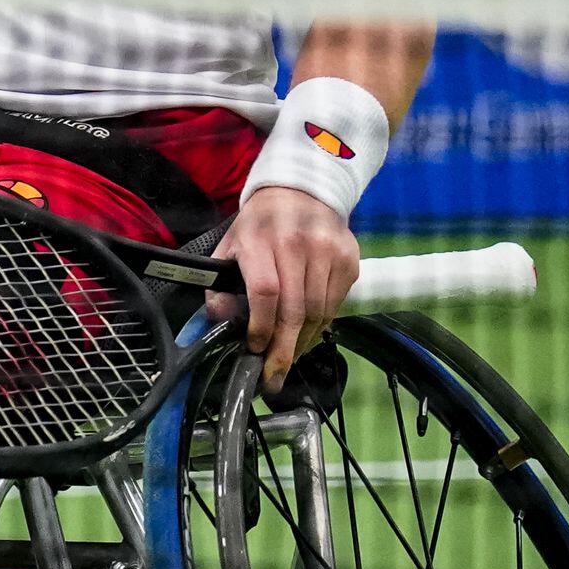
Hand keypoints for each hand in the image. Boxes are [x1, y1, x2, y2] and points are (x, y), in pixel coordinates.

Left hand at [210, 185, 357, 390]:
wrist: (301, 190)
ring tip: (289, 356)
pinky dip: (321, 325)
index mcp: (260, 239)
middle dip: (283, 351)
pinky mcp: (349, 258)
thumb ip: (219, 284)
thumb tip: (222, 321)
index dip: (261, 326)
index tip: (254, 349)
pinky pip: (335, 305)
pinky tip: (307, 332)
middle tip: (274, 378)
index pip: (265, 291)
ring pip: (318, 313)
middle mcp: (297, 243)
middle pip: (295, 310)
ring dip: (303, 342)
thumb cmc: (259, 225)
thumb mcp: (229, 246)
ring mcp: (328, 250)